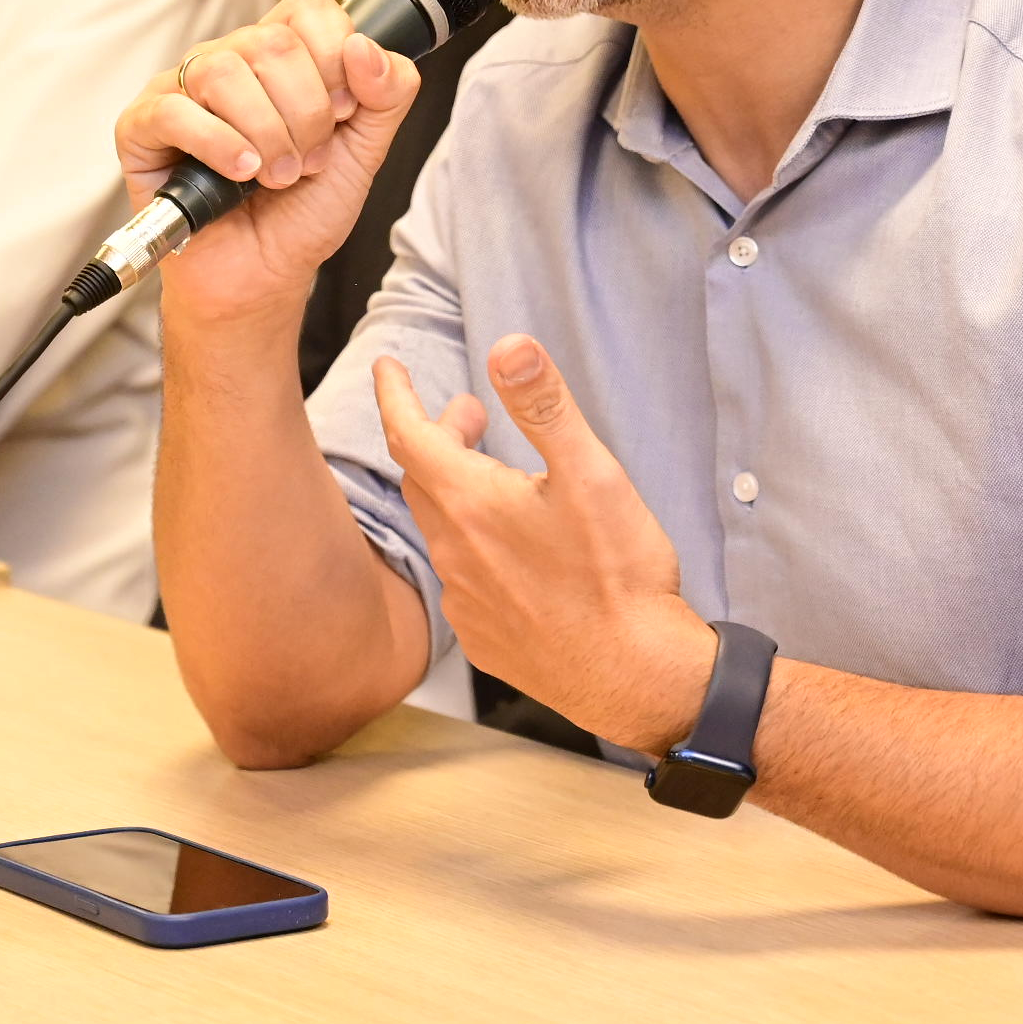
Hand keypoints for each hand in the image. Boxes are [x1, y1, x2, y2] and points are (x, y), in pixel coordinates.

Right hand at [113, 0, 419, 325]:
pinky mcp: (142, 126)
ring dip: (266, 134)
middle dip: (307, 114)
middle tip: (308, 161)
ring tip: (275, 176)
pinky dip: (218, 144)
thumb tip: (365, 47)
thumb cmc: (300, 214)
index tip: (343, 112)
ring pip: (225, 71)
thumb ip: (387, 93)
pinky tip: (240, 173)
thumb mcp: (365, 152)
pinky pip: (175, 110)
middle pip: (273, 42)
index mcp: (280, 55)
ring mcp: (181, 89)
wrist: (262, 276)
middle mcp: (229, 60)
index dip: (335, 57)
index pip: (307, 7)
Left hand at [377, 334, 710, 753]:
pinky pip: (462, 579)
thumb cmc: (617, 575)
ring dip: (456, 492)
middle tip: (467, 415)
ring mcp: (466, 600)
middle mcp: (454, 552)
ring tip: (494, 477)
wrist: (635, 676)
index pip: (408, 434)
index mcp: (470, 503)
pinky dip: (473, 546)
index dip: (394, 394)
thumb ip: (544, 406)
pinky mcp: (485, 637)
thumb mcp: (591, 473)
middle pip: (423, 479)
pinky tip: (510, 549)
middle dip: (436, 438)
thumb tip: (508, 347)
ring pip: (442, 530)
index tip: (386, 368)